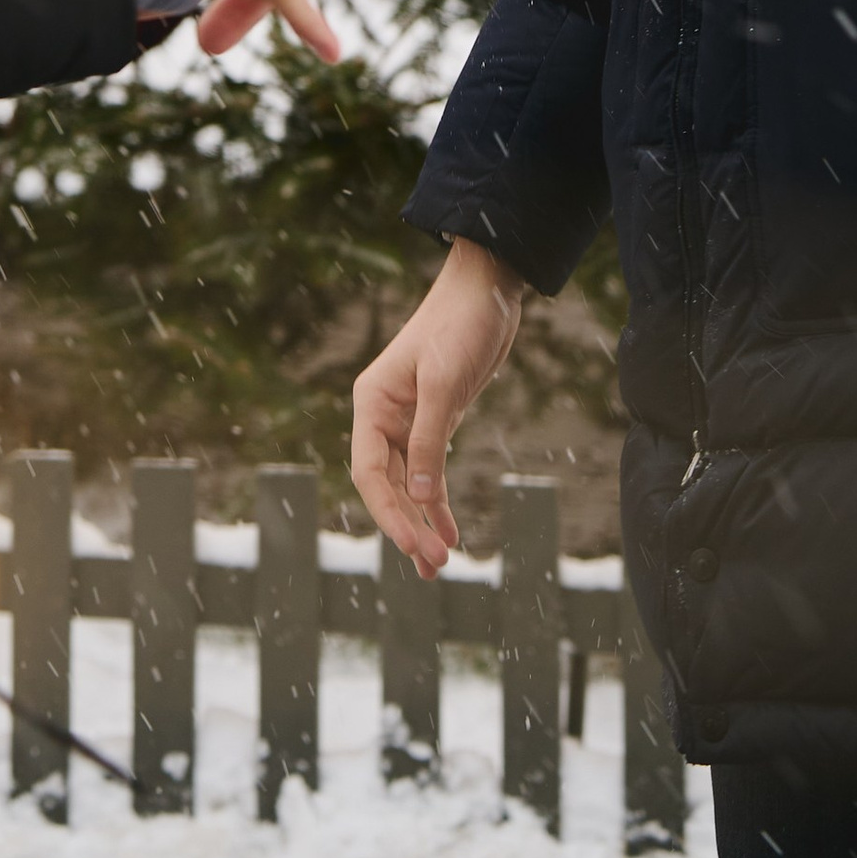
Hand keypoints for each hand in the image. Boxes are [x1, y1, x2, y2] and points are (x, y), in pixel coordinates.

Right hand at [351, 238, 527, 575]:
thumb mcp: (443, 383)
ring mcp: (409, 421)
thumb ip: (428, 440)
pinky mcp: (436, 421)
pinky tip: (450, 532)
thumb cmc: (458, 326)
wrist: (487, 291)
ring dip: (421, 523)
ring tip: (437, 565)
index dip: (388, 513)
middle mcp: (384, 416)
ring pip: (408, 485)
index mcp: (372, 403)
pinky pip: (430, 473)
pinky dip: (437, 503)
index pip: (369, 472)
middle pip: (387, 486)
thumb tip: (417, 499)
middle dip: (407, 526)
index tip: (413, 546)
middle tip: (434, 566)